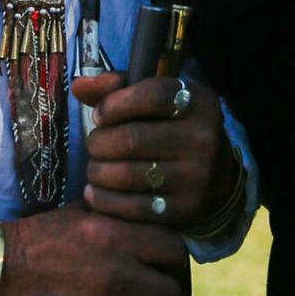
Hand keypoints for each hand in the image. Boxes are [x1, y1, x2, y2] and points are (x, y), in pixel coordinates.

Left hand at [75, 71, 239, 230]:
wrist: (215, 179)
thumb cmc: (173, 129)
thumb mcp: (157, 101)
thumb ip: (118, 88)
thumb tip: (79, 85)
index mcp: (200, 102)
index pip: (152, 95)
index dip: (115, 103)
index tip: (99, 114)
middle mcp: (204, 138)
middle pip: (133, 138)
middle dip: (100, 142)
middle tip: (94, 145)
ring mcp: (197, 177)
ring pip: (127, 174)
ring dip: (98, 172)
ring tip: (94, 168)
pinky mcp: (185, 210)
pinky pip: (132, 207)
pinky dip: (105, 200)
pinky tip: (96, 193)